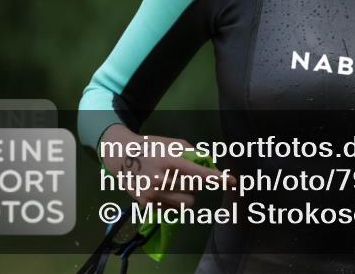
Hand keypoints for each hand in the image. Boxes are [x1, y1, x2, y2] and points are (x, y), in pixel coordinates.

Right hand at [99, 124, 235, 209]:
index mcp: (169, 161)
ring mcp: (152, 194)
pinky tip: (167, 191)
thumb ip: (192, 153)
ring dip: (188, 196)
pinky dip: (175, 202)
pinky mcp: (146, 204)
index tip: (233, 181)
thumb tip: (208, 164)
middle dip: (197, 186)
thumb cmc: (151, 146)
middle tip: (189, 178)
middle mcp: (160, 179)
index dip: (216, 178)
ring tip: (179, 186)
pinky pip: (172, 210)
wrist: (121, 155)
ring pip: (186, 204)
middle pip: (194, 191)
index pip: (198, 173)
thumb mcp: (172, 143)